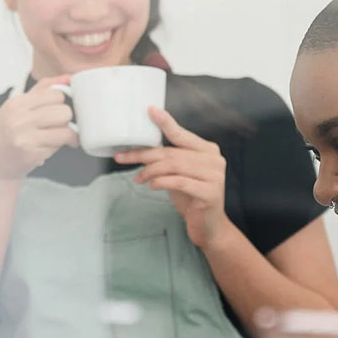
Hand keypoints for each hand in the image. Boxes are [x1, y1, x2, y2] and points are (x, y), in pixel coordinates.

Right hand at [0, 75, 78, 181]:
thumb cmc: (5, 135)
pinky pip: (59, 146)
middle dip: (65, 119)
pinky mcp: (33, 155)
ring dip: (66, 134)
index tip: (56, 110)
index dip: (59, 103)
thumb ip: (41, 91)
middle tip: (57, 126)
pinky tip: (49, 148)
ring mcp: (26, 138)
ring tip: (57, 137)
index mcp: (15, 103)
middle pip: (64, 111)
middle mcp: (19, 119)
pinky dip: (59, 147)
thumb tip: (68, 78)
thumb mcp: (15, 108)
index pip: (54, 94)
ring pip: (66, 129)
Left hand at [114, 107, 235, 249]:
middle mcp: (214, 159)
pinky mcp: (210, 192)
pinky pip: (179, 182)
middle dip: (144, 154)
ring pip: (174, 166)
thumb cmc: (191, 197)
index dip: (165, 122)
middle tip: (122, 157)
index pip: (181, 134)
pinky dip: (161, 182)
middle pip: (172, 152)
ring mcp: (215, 176)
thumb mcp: (179, 174)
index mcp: (208, 150)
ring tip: (138, 178)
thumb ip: (169, 160)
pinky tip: (152, 185)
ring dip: (150, 171)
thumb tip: (141, 149)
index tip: (149, 110)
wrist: (209, 227)